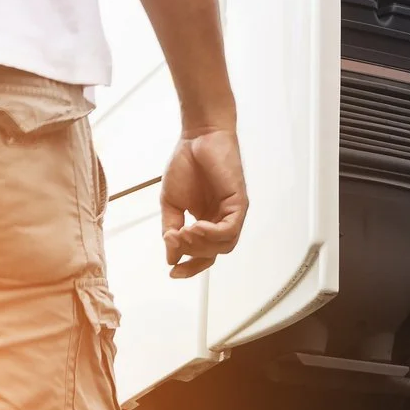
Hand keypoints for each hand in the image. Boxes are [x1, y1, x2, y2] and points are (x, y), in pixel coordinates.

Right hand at [160, 128, 247, 278]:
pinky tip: (196, 226)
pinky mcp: (239, 202)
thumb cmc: (186, 164)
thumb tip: (170, 256)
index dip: (190, 267)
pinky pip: (230, 229)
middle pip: (212, 254)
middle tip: (174, 239)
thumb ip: (171, 229)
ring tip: (184, 232)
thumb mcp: (171, 203)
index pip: (203, 255)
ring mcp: (232, 212)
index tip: (173, 273)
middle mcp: (221, 220)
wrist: (197, 137)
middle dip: (190, 252)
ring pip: (223, 245)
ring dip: (201, 244)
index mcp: (206, 222)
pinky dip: (213, 233)